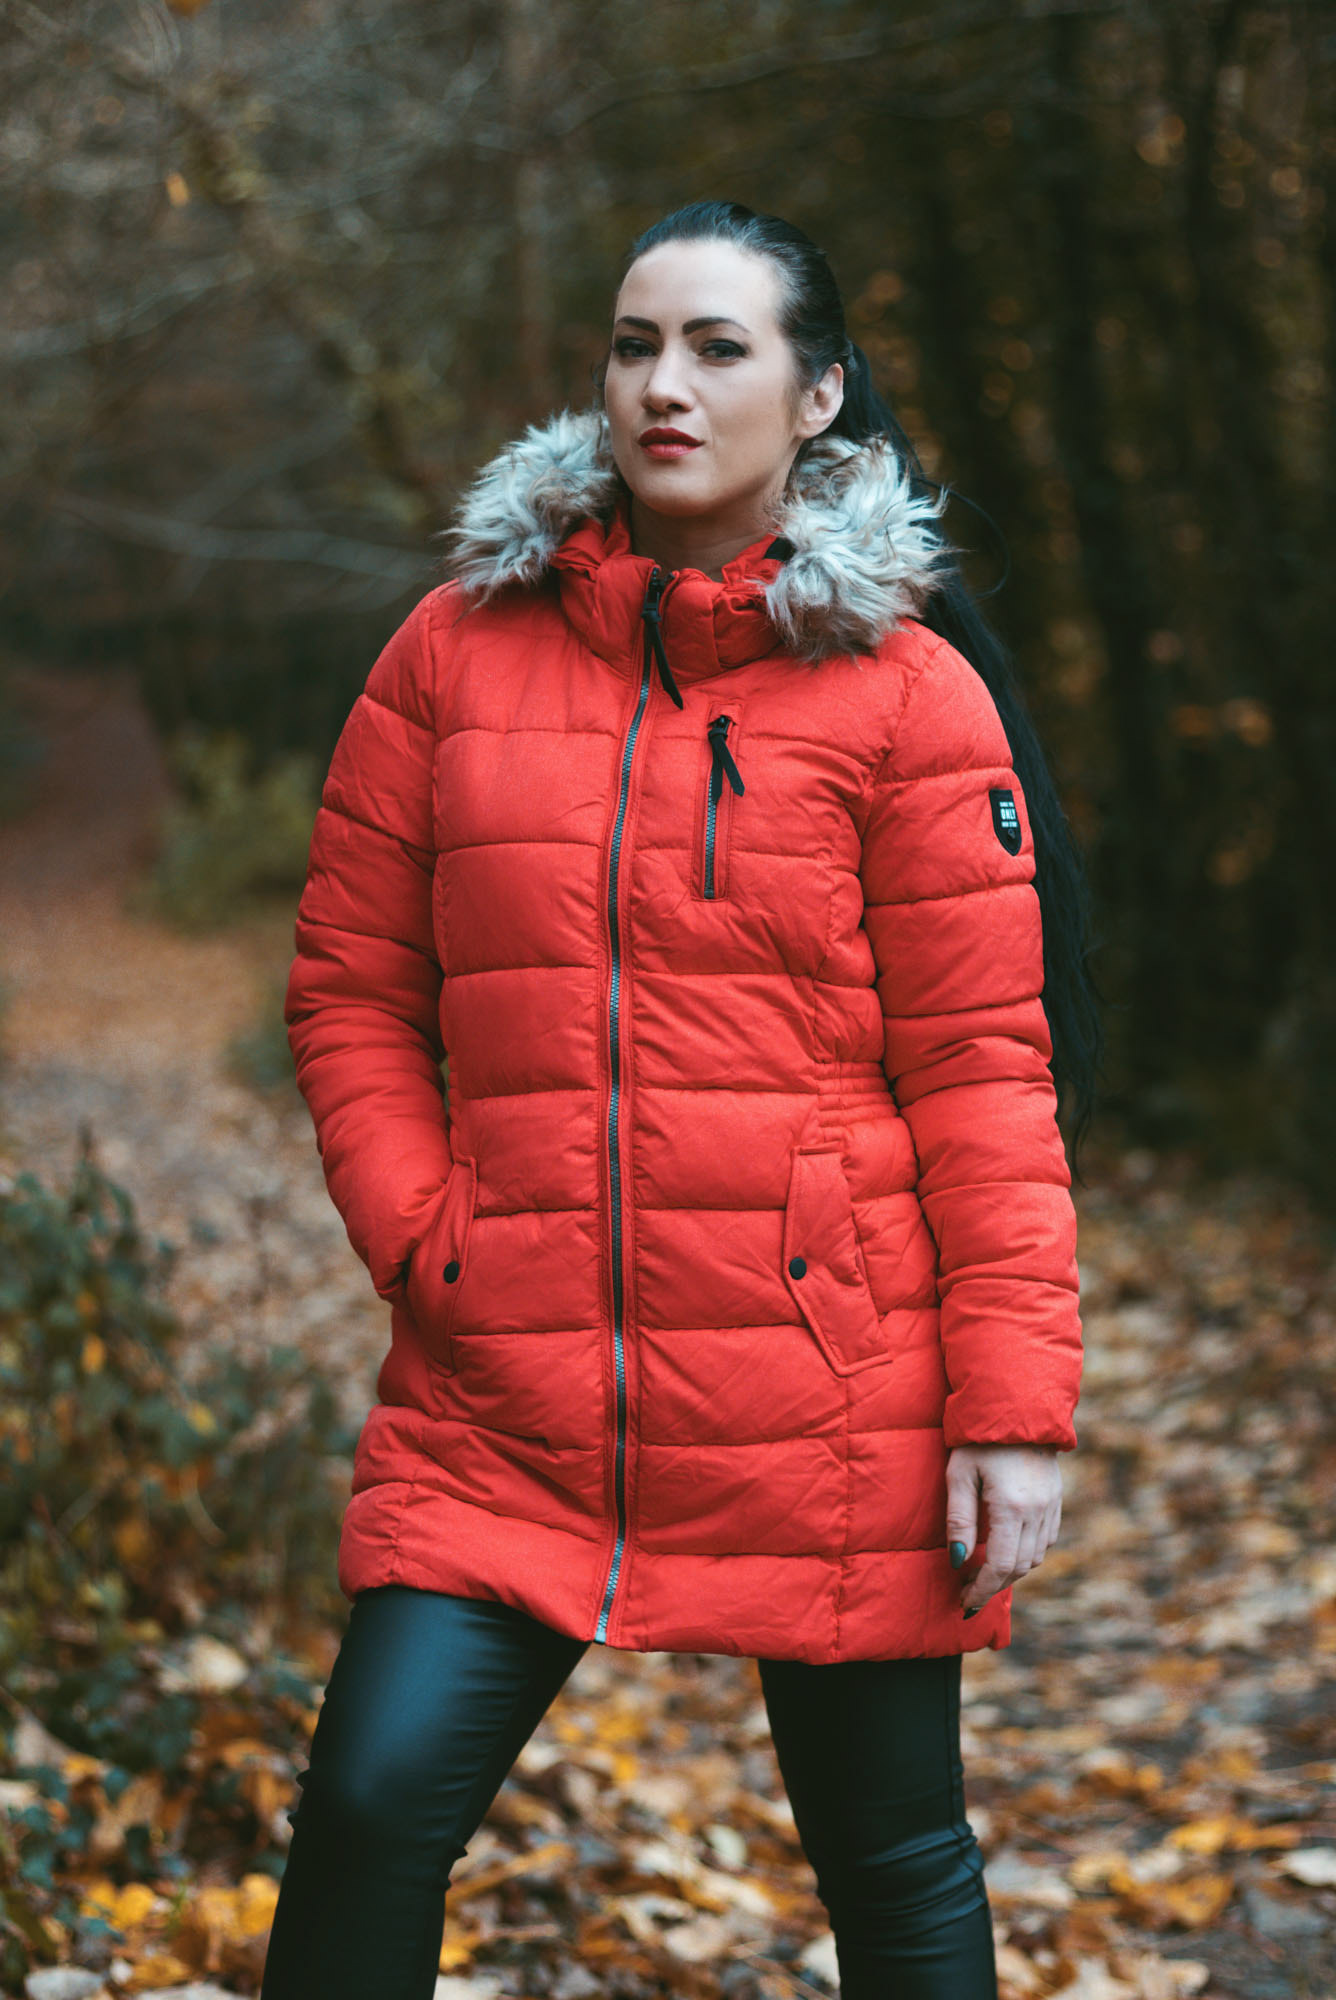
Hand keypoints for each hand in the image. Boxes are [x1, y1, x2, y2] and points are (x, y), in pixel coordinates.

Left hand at [946, 1444, 1062, 1615]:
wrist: (1017, 1407)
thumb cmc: (979, 1440)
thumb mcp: (959, 1475)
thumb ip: (959, 1519)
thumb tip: (958, 1561)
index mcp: (1011, 1507)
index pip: (999, 1565)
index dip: (981, 1589)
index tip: (964, 1602)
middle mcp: (1037, 1511)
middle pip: (1018, 1567)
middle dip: (993, 1585)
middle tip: (968, 1591)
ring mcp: (1051, 1506)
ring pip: (1035, 1557)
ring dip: (1010, 1570)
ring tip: (982, 1571)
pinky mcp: (1056, 1499)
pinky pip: (1045, 1540)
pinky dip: (1026, 1552)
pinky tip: (1006, 1548)